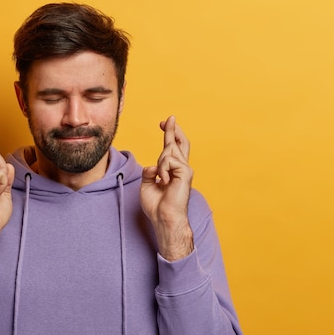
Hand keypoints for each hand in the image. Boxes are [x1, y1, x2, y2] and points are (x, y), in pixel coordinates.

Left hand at [140, 116, 193, 260]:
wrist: (164, 217)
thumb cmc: (156, 205)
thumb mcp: (147, 185)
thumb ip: (149, 172)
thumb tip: (152, 165)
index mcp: (173, 170)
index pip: (172, 148)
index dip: (169, 134)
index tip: (164, 123)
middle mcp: (181, 168)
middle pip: (178, 143)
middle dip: (172, 129)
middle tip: (169, 117)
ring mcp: (185, 169)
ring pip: (169, 151)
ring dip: (161, 163)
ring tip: (162, 179)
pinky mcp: (186, 172)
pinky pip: (169, 160)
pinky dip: (163, 169)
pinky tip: (165, 180)